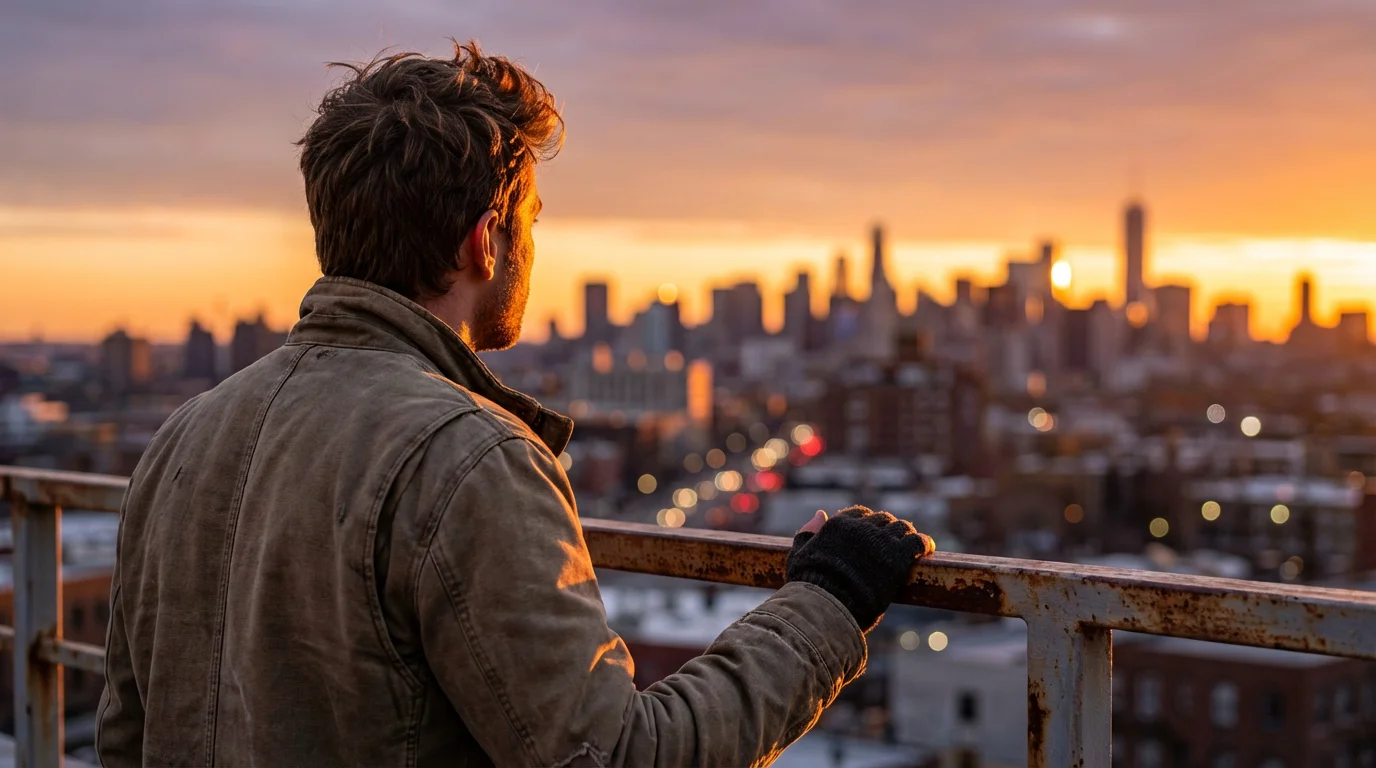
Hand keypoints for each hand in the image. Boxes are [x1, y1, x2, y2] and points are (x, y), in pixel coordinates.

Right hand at [786, 506, 934, 631]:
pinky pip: (917, 542)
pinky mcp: (898, 557)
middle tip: (893, 544)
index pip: (860, 514)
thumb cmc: (809, 588)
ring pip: (901, 528)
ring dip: (905, 536)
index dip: (867, 524)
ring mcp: (881, 541)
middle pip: (883, 520)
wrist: (827, 607)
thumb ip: (808, 533)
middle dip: (887, 530)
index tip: (871, 535)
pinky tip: (927, 550)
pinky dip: (924, 544)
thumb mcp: (800, 555)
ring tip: (910, 547)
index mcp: (838, 525)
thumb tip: (819, 514)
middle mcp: (861, 527)